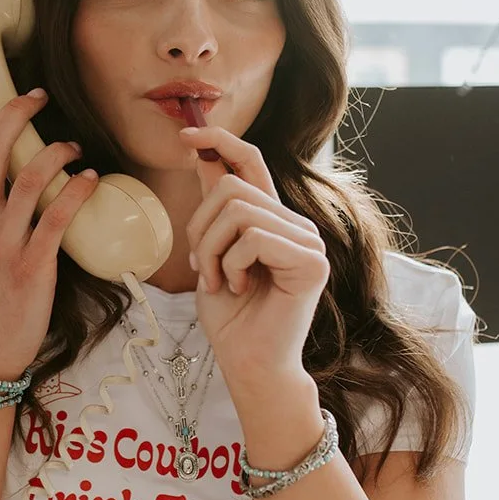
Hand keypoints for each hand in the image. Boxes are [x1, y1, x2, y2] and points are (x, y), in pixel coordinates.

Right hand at [0, 68, 97, 379]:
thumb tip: (13, 178)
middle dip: (15, 114)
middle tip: (38, 94)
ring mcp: (4, 242)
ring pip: (27, 179)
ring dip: (55, 154)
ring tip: (75, 146)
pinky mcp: (30, 265)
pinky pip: (55, 219)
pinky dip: (74, 193)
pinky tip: (89, 181)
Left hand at [178, 124, 329, 386]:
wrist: (249, 363)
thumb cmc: (232, 318)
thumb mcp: (212, 253)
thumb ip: (213, 209)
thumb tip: (202, 154)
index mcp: (272, 220)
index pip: (251, 163)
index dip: (220, 141)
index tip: (187, 135)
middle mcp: (295, 224)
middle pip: (233, 189)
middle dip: (200, 228)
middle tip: (202, 268)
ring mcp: (308, 240)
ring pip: (239, 212)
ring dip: (212, 250)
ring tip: (219, 281)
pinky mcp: (311, 260)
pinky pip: (254, 238)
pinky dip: (232, 265)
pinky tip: (240, 288)